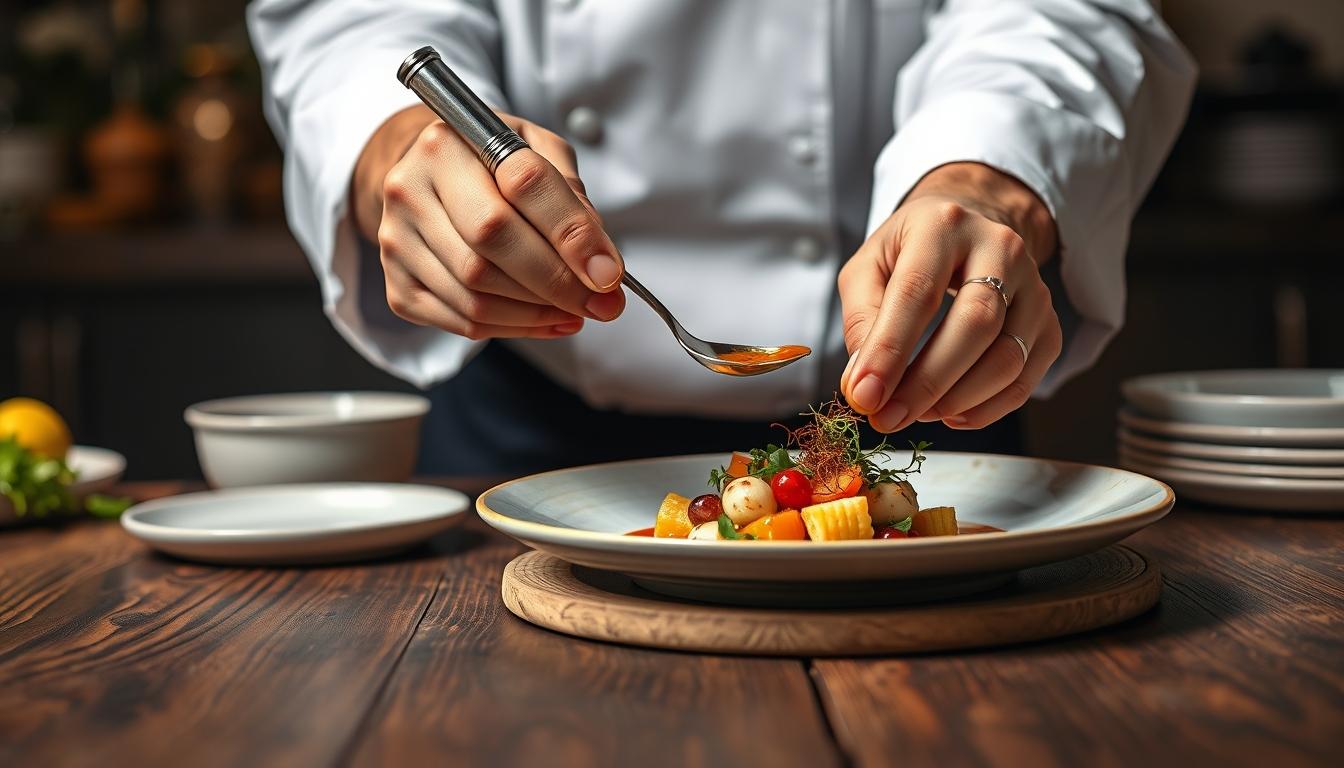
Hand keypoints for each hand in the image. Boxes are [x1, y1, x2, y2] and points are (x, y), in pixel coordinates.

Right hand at [352, 105, 624, 339]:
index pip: (522, 184)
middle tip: (602, 302)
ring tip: (576, 309)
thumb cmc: (488, 165)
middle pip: (492, 245)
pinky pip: (462, 321)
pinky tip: (545, 320)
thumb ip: (569, 194)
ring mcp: (396, 239)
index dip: (571, 233)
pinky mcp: (396, 284)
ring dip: (538, 312)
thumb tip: (598, 261)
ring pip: (477, 293)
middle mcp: (412, 187)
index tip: (608, 272)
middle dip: (557, 282)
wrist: (425, 179)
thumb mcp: (535, 150)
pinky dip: (514, 328)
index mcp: (450, 141)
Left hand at [838, 162, 1062, 431]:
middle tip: (889, 418)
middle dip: (928, 382)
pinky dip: (986, 409)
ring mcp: (1035, 286)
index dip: (890, 350)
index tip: (865, 396)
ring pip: (1008, 357)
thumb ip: (860, 321)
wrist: (971, 227)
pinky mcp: (1049, 323)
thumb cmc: (911, 251)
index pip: (918, 292)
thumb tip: (863, 384)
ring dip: (957, 400)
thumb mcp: (868, 267)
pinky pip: (1025, 378)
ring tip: (915, 413)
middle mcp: (1000, 248)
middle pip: (975, 325)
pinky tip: (950, 413)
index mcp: (944, 226)